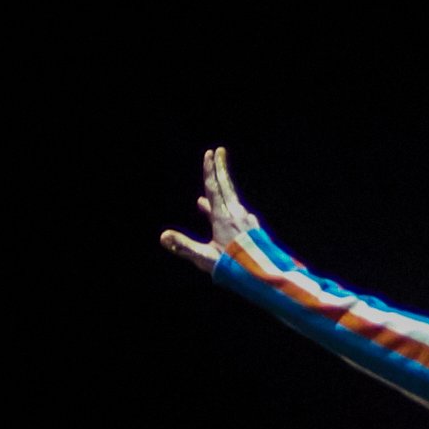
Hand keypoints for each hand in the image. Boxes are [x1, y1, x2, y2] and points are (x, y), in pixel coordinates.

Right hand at [155, 146, 259, 267]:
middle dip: (221, 168)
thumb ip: (184, 246)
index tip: (209, 153)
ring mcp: (247, 221)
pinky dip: (230, 207)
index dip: (210, 170)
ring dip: (222, 189)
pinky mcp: (254, 229)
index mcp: (223, 217)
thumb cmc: (233, 268)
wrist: (265, 277)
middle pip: (227, 187)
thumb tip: (163, 236)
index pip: (214, 189)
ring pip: (233, 199)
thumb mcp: (205, 258)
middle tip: (219, 152)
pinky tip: (231, 213)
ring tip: (210, 191)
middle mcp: (236, 214)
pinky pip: (239, 212)